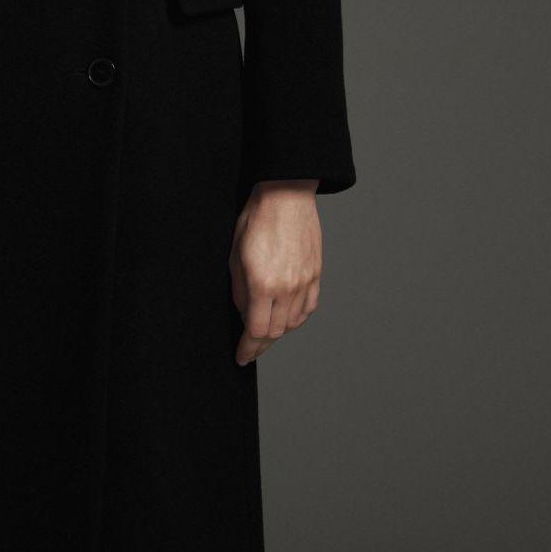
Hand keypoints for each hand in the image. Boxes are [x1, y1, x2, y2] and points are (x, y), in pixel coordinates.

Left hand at [228, 179, 321, 365]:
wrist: (286, 195)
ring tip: (266, 332)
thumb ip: (239, 289)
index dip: (248, 348)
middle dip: (260, 344)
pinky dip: (297, 318)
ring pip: (293, 323)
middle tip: (250, 347)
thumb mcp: (235, 254)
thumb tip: (243, 313)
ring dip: (278, 332)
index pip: (256, 331)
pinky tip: (287, 318)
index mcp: (262, 284)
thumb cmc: (256, 219)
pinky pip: (308, 308)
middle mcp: (287, 287)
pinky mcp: (315, 274)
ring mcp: (304, 282)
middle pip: (276, 332)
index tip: (241, 356)